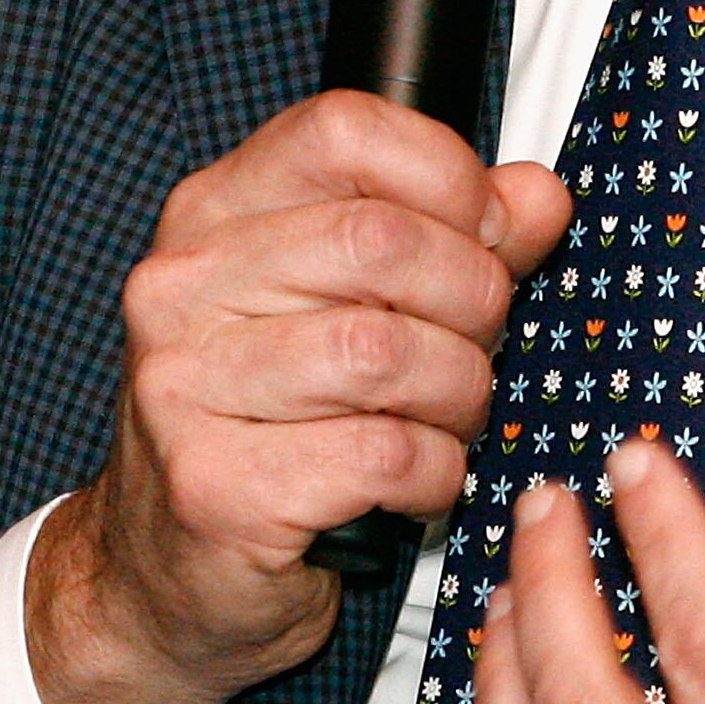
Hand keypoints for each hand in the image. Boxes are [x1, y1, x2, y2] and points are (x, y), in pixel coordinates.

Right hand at [28, 92, 569, 703]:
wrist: (165, 573)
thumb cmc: (274, 422)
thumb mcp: (353, 303)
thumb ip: (454, 236)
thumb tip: (539, 196)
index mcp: (213, 213)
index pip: (344, 129)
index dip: (446, 175)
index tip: (482, 232)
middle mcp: (182, 286)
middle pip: (384, 241)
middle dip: (473, 299)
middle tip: (478, 344)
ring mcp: (185, 386)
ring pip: (391, 352)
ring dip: (459, 393)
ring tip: (449, 416)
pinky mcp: (216, 485)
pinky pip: (382, 453)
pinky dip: (433, 472)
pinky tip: (414, 480)